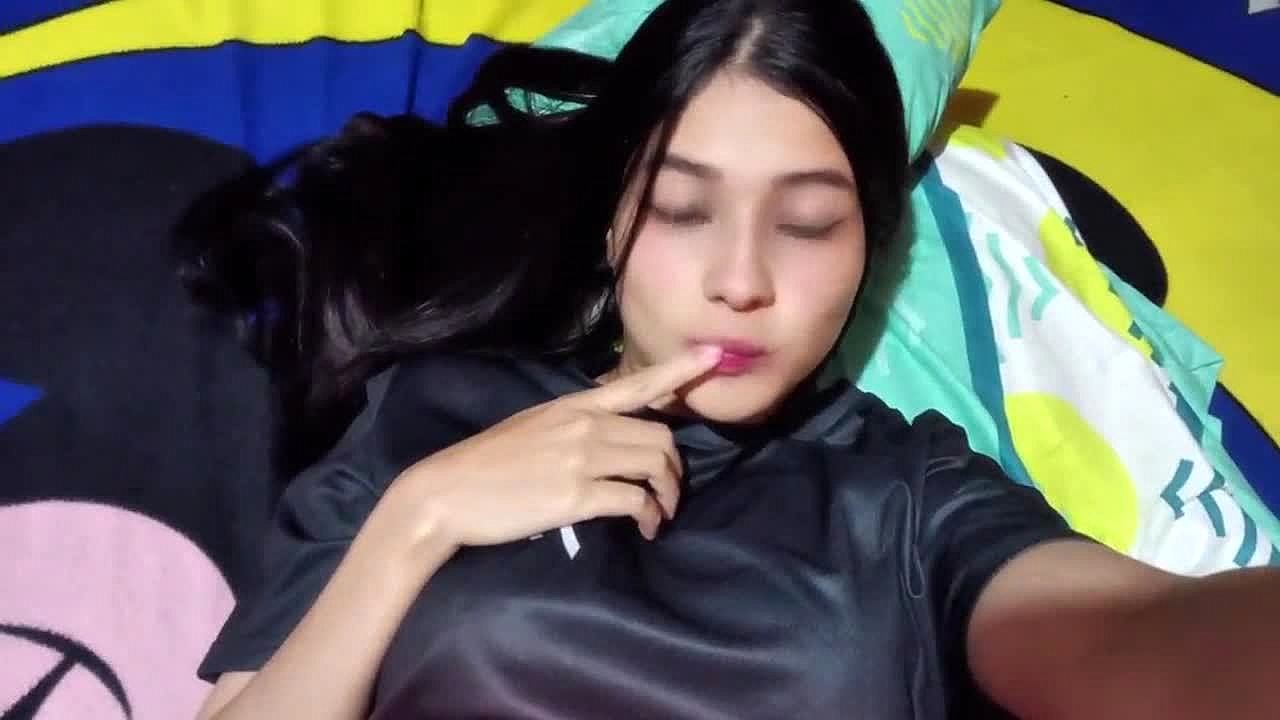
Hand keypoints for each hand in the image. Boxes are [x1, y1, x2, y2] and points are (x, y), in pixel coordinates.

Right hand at [397, 346, 722, 549]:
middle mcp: (584, 424)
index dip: (680, 370)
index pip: (636, 382)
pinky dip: (649, 516)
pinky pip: (634, 500)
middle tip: (667, 492)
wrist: (446, 492)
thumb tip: (605, 439)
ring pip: (654, 465)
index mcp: (573, 405)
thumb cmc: (484, 464)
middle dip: (673, 467)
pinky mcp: (576, 495)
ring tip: (658, 515)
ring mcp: (581, 458)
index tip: (713, 355)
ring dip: (667, 494)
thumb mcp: (532, 427)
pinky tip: (644, 528)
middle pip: (659, 435)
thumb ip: (572, 426)